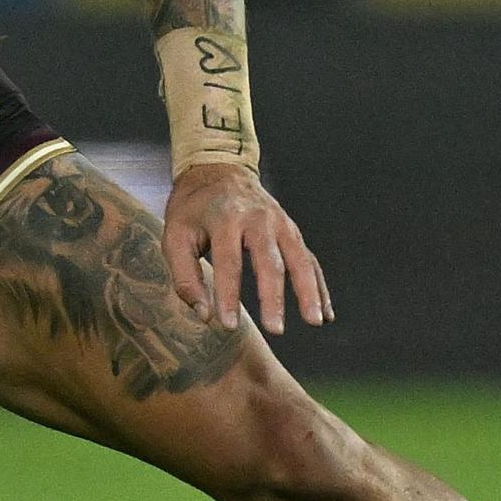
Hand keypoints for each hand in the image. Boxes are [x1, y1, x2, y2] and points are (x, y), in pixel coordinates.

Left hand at [162, 160, 329, 335]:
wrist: (218, 171)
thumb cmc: (193, 210)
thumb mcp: (174, 236)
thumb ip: (185, 277)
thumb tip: (204, 315)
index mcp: (225, 218)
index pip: (228, 262)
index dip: (227, 295)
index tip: (227, 325)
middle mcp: (258, 219)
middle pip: (269, 261)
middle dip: (273, 297)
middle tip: (275, 329)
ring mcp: (281, 223)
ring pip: (299, 259)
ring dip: (308, 292)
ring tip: (315, 321)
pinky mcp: (292, 231)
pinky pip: (309, 260)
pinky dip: (319, 286)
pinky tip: (326, 313)